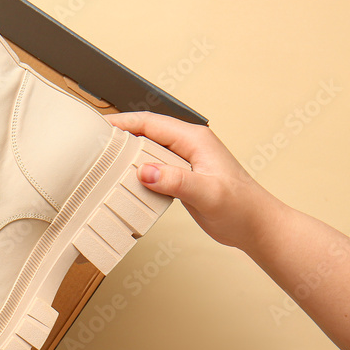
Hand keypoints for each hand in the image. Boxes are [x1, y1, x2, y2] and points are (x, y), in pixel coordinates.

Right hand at [107, 111, 286, 252]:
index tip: (100, 127)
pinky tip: (123, 180)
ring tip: (102, 160)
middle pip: (146, 132)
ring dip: (126, 153)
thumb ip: (177, 181)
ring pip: (147, 149)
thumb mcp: (208, 193)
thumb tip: (146, 171)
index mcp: (195, 140)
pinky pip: (152, 167)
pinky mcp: (181, 177)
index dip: (124, 123)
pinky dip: (135, 170)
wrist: (256, 226)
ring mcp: (184, 162)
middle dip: (120, 134)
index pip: (152, 124)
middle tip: (93, 143)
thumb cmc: (241, 207)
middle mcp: (188, 146)